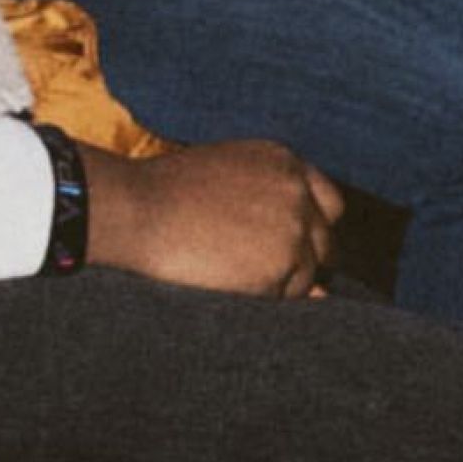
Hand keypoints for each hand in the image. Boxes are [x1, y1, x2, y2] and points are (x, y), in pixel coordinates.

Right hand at [93, 136, 344, 296]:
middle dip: (301, 261)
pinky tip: (228, 285)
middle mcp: (298, 191)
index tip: (287, 247)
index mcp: (284, 162)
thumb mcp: (224, 180)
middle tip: (257, 271)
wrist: (135, 209)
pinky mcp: (282, 262)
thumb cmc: (163, 197)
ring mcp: (294, 227)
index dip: (308, 230)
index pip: (328, 205)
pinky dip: (264, 299)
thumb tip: (321, 285)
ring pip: (309, 274)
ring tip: (230, 274)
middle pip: (324, 242)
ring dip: (278, 283)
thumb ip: (269, 210)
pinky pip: (287, 296)